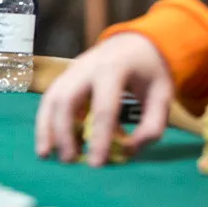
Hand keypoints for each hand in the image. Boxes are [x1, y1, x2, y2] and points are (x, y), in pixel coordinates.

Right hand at [34, 32, 173, 166]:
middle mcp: (87, 67)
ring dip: (46, 127)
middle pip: (67, 100)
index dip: (99, 137)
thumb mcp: (162, 95)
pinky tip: (47, 142)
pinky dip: (45, 121)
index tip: (96, 164)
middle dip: (64, 132)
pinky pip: (49, 99)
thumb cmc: (149, 71)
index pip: (104, 108)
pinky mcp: (65, 76)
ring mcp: (72, 69)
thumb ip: (152, 125)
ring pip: (51, 98)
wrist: (134, 42)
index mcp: (114, 69)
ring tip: (45, 154)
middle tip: (69, 160)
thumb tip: (128, 150)